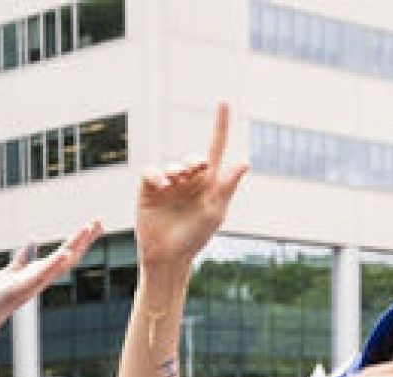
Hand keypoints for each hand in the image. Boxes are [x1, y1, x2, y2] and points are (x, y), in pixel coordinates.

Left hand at [0, 220, 102, 341]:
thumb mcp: (9, 273)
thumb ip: (22, 260)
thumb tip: (32, 242)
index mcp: (36, 275)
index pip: (63, 255)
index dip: (79, 240)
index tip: (94, 224)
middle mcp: (37, 280)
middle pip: (66, 257)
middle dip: (83, 239)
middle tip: (99, 221)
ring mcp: (29, 285)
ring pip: (57, 264)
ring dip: (73, 246)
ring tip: (88, 229)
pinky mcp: (18, 290)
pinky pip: (38, 276)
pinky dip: (52, 266)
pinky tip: (64, 254)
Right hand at [135, 103, 247, 272]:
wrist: (167, 257)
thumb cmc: (194, 239)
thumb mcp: (214, 212)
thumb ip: (226, 187)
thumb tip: (244, 163)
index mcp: (208, 184)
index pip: (216, 149)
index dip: (220, 126)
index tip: (223, 103)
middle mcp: (188, 182)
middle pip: (192, 158)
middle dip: (194, 161)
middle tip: (196, 170)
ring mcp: (168, 186)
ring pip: (172, 165)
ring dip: (176, 170)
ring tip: (175, 183)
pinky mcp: (148, 192)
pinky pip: (150, 172)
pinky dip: (156, 173)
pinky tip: (163, 184)